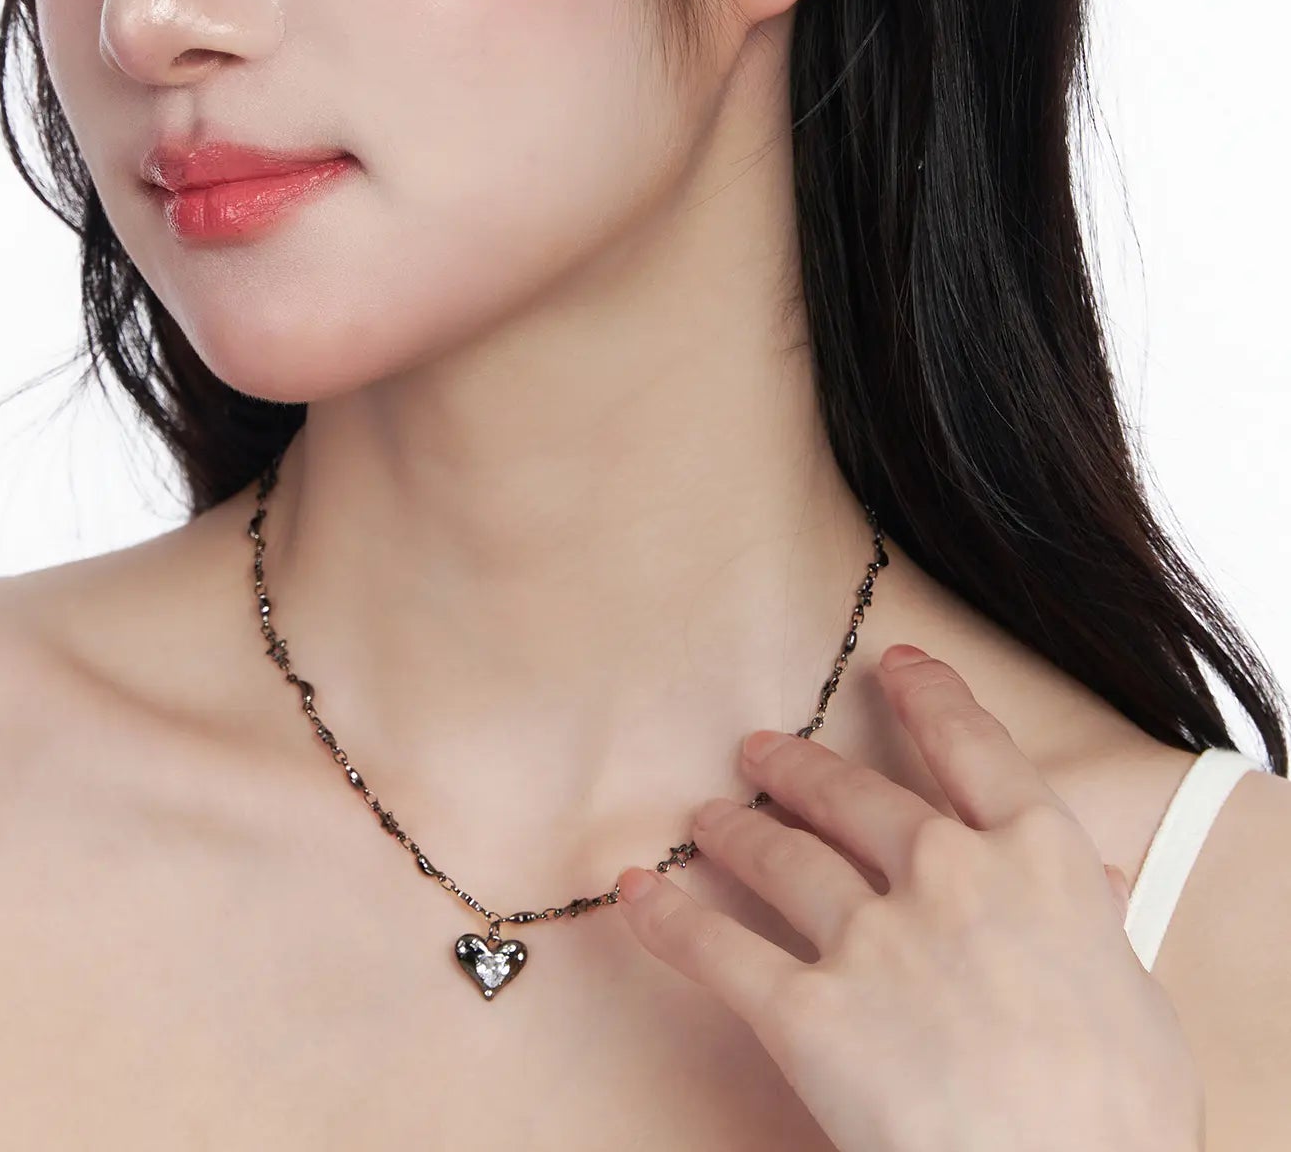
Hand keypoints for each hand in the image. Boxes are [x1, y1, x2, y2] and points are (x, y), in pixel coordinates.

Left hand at [615, 646, 1204, 1151]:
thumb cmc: (1124, 1118)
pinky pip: (720, 952)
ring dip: (737, 829)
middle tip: (763, 747)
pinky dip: (669, 919)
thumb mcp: (1138, 1001)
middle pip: (858, 797)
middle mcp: (950, 875)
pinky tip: (635, 894)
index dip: (932, 698)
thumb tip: (1100, 879)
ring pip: (785, 855)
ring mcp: (874, 939)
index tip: (897, 666)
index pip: (976, 749)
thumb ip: (1099, 924)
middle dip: (801, 766)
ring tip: (707, 815)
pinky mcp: (811, 1013)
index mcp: (1043, 862)